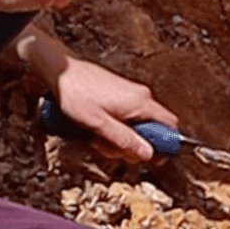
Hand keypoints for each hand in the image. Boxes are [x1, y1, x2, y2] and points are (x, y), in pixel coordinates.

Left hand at [50, 55, 178, 162]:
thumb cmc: (75, 94)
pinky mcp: (120, 94)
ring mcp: (130, 94)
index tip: (150, 157)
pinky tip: (96, 128)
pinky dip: (115, 127)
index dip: (164, 145)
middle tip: (110, 148)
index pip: (170, 126)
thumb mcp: (98, 124)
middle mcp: (140, 96)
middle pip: (152, 129)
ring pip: (137, 125)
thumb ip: (124, 140)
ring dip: (120, 137)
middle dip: (133, 145)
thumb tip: (148, 154)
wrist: (59, 72)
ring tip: (97, 137)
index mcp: (140, 102)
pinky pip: (126, 117)